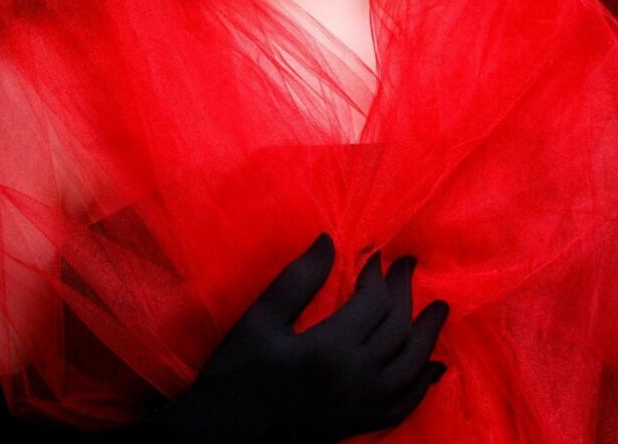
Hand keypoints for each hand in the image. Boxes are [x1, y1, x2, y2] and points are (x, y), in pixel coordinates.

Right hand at [150, 232, 448, 442]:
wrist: (227, 432)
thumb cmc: (239, 369)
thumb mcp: (261, 318)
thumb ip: (298, 279)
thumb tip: (329, 240)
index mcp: (330, 348)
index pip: (374, 303)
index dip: (379, 274)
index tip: (377, 254)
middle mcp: (356, 378)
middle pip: (398, 329)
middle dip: (406, 292)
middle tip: (408, 265)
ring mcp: (362, 405)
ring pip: (411, 367)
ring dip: (428, 335)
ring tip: (439, 310)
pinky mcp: (360, 423)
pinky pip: (405, 405)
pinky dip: (423, 384)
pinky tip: (432, 368)